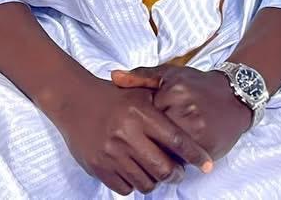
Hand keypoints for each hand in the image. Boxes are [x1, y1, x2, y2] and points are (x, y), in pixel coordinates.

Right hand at [49, 74, 213, 195]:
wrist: (73, 100)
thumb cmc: (111, 98)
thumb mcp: (138, 93)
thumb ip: (162, 107)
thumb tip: (189, 127)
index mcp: (140, 114)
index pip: (176, 140)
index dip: (195, 155)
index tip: (207, 164)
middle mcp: (126, 134)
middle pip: (164, 169)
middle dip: (176, 175)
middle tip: (177, 172)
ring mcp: (111, 153)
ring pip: (146, 183)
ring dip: (154, 180)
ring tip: (153, 170)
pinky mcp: (98, 166)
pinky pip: (125, 188)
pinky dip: (133, 183)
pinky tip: (133, 171)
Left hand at [112, 65, 251, 161]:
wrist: (234, 96)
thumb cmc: (196, 85)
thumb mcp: (168, 73)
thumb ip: (140, 76)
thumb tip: (113, 77)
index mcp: (173, 92)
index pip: (145, 114)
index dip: (138, 121)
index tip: (134, 123)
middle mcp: (187, 112)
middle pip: (156, 135)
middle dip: (147, 140)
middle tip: (142, 139)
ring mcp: (199, 132)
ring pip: (169, 151)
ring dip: (161, 152)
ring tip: (156, 147)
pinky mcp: (209, 148)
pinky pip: (184, 160)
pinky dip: (177, 159)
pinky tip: (174, 152)